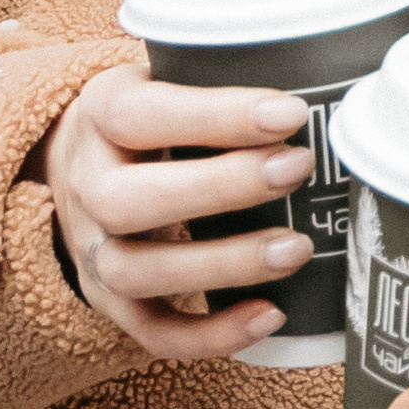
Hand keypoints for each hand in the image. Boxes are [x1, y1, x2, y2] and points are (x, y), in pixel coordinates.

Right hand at [33, 64, 317, 361]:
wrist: (79, 160)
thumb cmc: (153, 113)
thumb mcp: (166, 73)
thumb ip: (222, 74)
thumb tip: (329, 75)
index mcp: (101, 112)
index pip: (143, 115)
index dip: (216, 116)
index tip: (290, 113)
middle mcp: (87, 183)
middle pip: (127, 201)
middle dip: (219, 188)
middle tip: (297, 168)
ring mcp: (91, 249)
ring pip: (136, 272)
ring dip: (221, 265)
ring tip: (297, 249)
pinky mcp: (109, 301)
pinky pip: (152, 331)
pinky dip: (210, 334)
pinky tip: (270, 315)